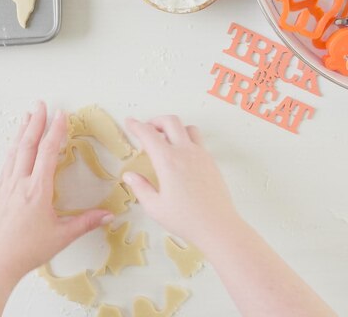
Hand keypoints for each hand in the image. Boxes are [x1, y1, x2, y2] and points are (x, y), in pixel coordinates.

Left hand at [0, 102, 112, 281]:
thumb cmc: (25, 251)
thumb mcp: (61, 236)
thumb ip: (86, 223)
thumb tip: (108, 215)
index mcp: (37, 190)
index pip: (47, 152)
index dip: (56, 131)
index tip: (61, 114)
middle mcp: (19, 183)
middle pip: (27, 144)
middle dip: (36, 122)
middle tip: (41, 104)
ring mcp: (5, 186)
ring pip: (14, 151)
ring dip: (22, 131)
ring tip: (27, 116)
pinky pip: (6, 162)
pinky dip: (12, 148)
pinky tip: (13, 146)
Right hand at [122, 116, 240, 247]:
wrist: (217, 226)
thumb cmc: (185, 219)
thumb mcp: (155, 207)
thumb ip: (140, 188)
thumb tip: (130, 176)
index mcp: (168, 161)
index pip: (149, 134)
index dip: (136, 126)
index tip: (129, 122)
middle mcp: (185, 152)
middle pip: (171, 121)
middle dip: (156, 120)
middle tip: (147, 129)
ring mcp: (201, 155)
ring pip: (188, 127)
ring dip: (174, 127)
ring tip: (165, 139)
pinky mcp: (211, 162)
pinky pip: (198, 141)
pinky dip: (186, 139)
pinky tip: (181, 155)